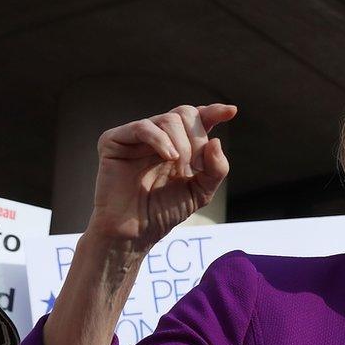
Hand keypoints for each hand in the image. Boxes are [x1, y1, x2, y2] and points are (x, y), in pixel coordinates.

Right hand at [87, 103, 236, 249]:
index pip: (196, 118)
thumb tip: (216, 141)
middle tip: (197, 167)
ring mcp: (135, 138)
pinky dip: (161, 140)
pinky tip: (169, 158)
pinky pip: (143, 128)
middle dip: (198, 138)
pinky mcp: (114, 141)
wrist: (134, 233)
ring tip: (182, 168)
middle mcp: (157, 137)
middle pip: (185, 114)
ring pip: (168, 119)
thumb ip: (216, 169)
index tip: (230, 112)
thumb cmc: (163, 213)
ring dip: (183, 144)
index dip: (213, 112)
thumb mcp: (200, 192)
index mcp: (177, 144)